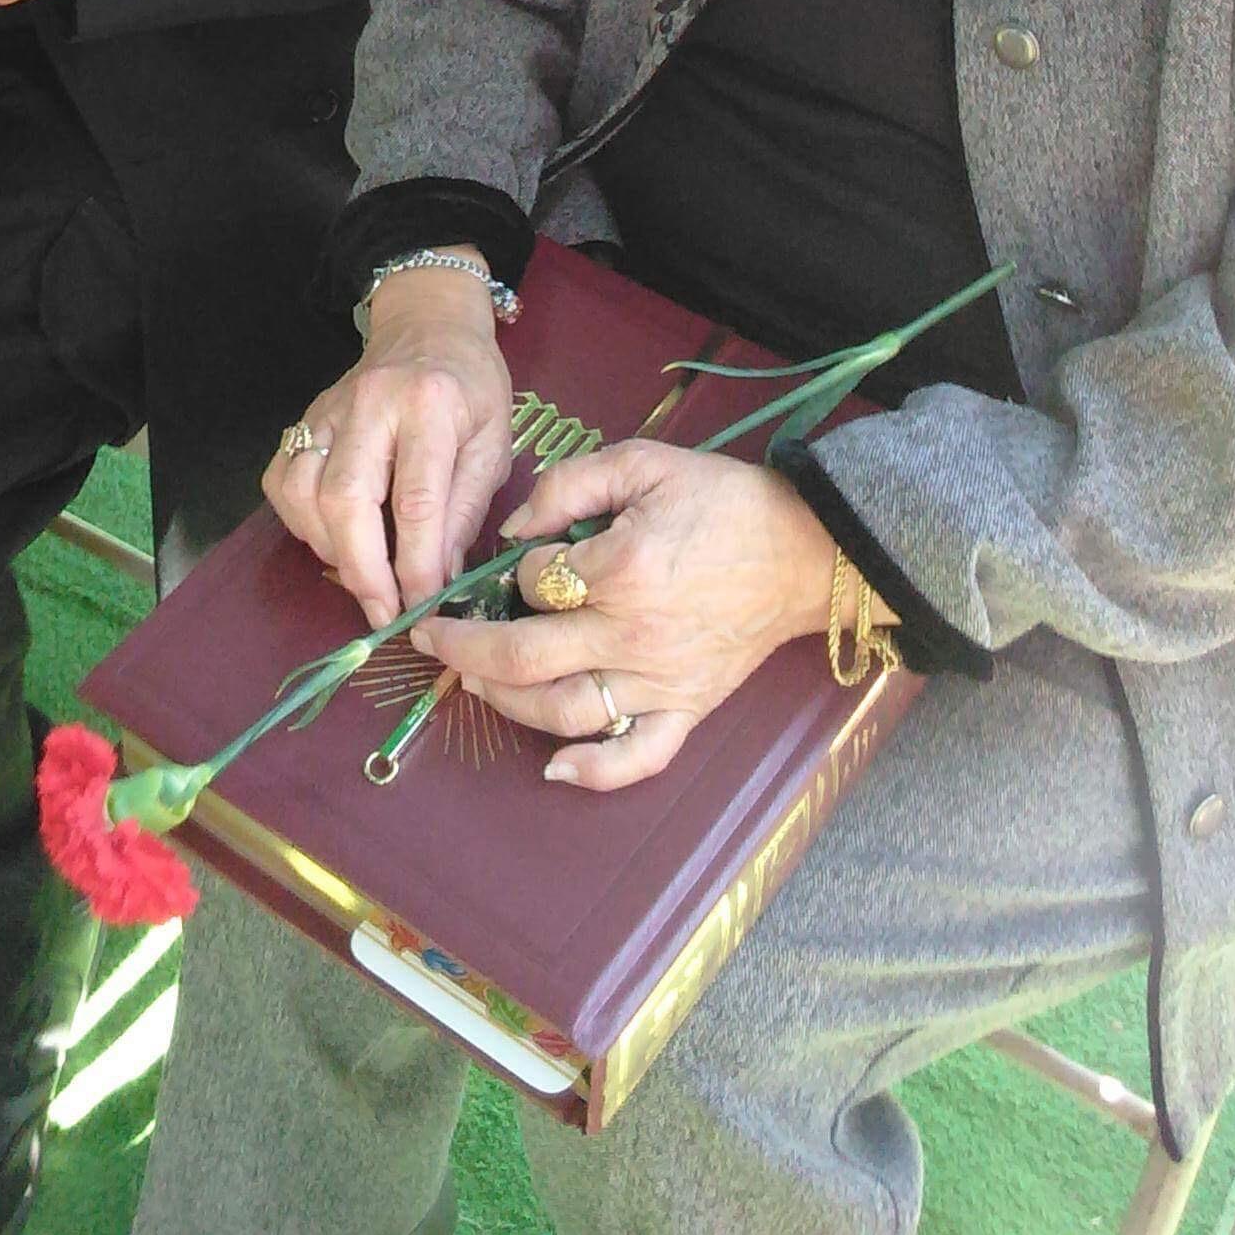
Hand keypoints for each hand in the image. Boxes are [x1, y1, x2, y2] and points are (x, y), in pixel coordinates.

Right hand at [266, 265, 512, 626]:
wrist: (429, 324)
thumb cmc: (472, 387)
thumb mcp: (494, 443)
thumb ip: (467, 510)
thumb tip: (440, 581)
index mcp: (431, 406)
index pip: (416, 500)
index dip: (417, 566)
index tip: (424, 609)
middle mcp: (372, 403)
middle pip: (347, 499)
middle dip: (363, 569)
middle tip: (384, 612)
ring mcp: (329, 409)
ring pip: (303, 492)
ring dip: (329, 549)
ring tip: (364, 573)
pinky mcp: (305, 418)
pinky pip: (281, 479)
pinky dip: (299, 521)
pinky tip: (333, 536)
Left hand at [413, 442, 839, 790]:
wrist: (801, 548)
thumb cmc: (721, 500)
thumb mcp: (643, 462)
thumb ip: (570, 485)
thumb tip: (514, 527)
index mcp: (622, 568)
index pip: (534, 581)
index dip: (511, 571)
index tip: (513, 561)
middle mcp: (633, 634)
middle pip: (526, 656)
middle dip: (466, 648)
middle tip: (432, 638)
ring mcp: (660, 681)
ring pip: (563, 711)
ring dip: (505, 703)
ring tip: (473, 680)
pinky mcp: (687, 710)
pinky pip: (637, 756)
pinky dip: (593, 773)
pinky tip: (555, 769)